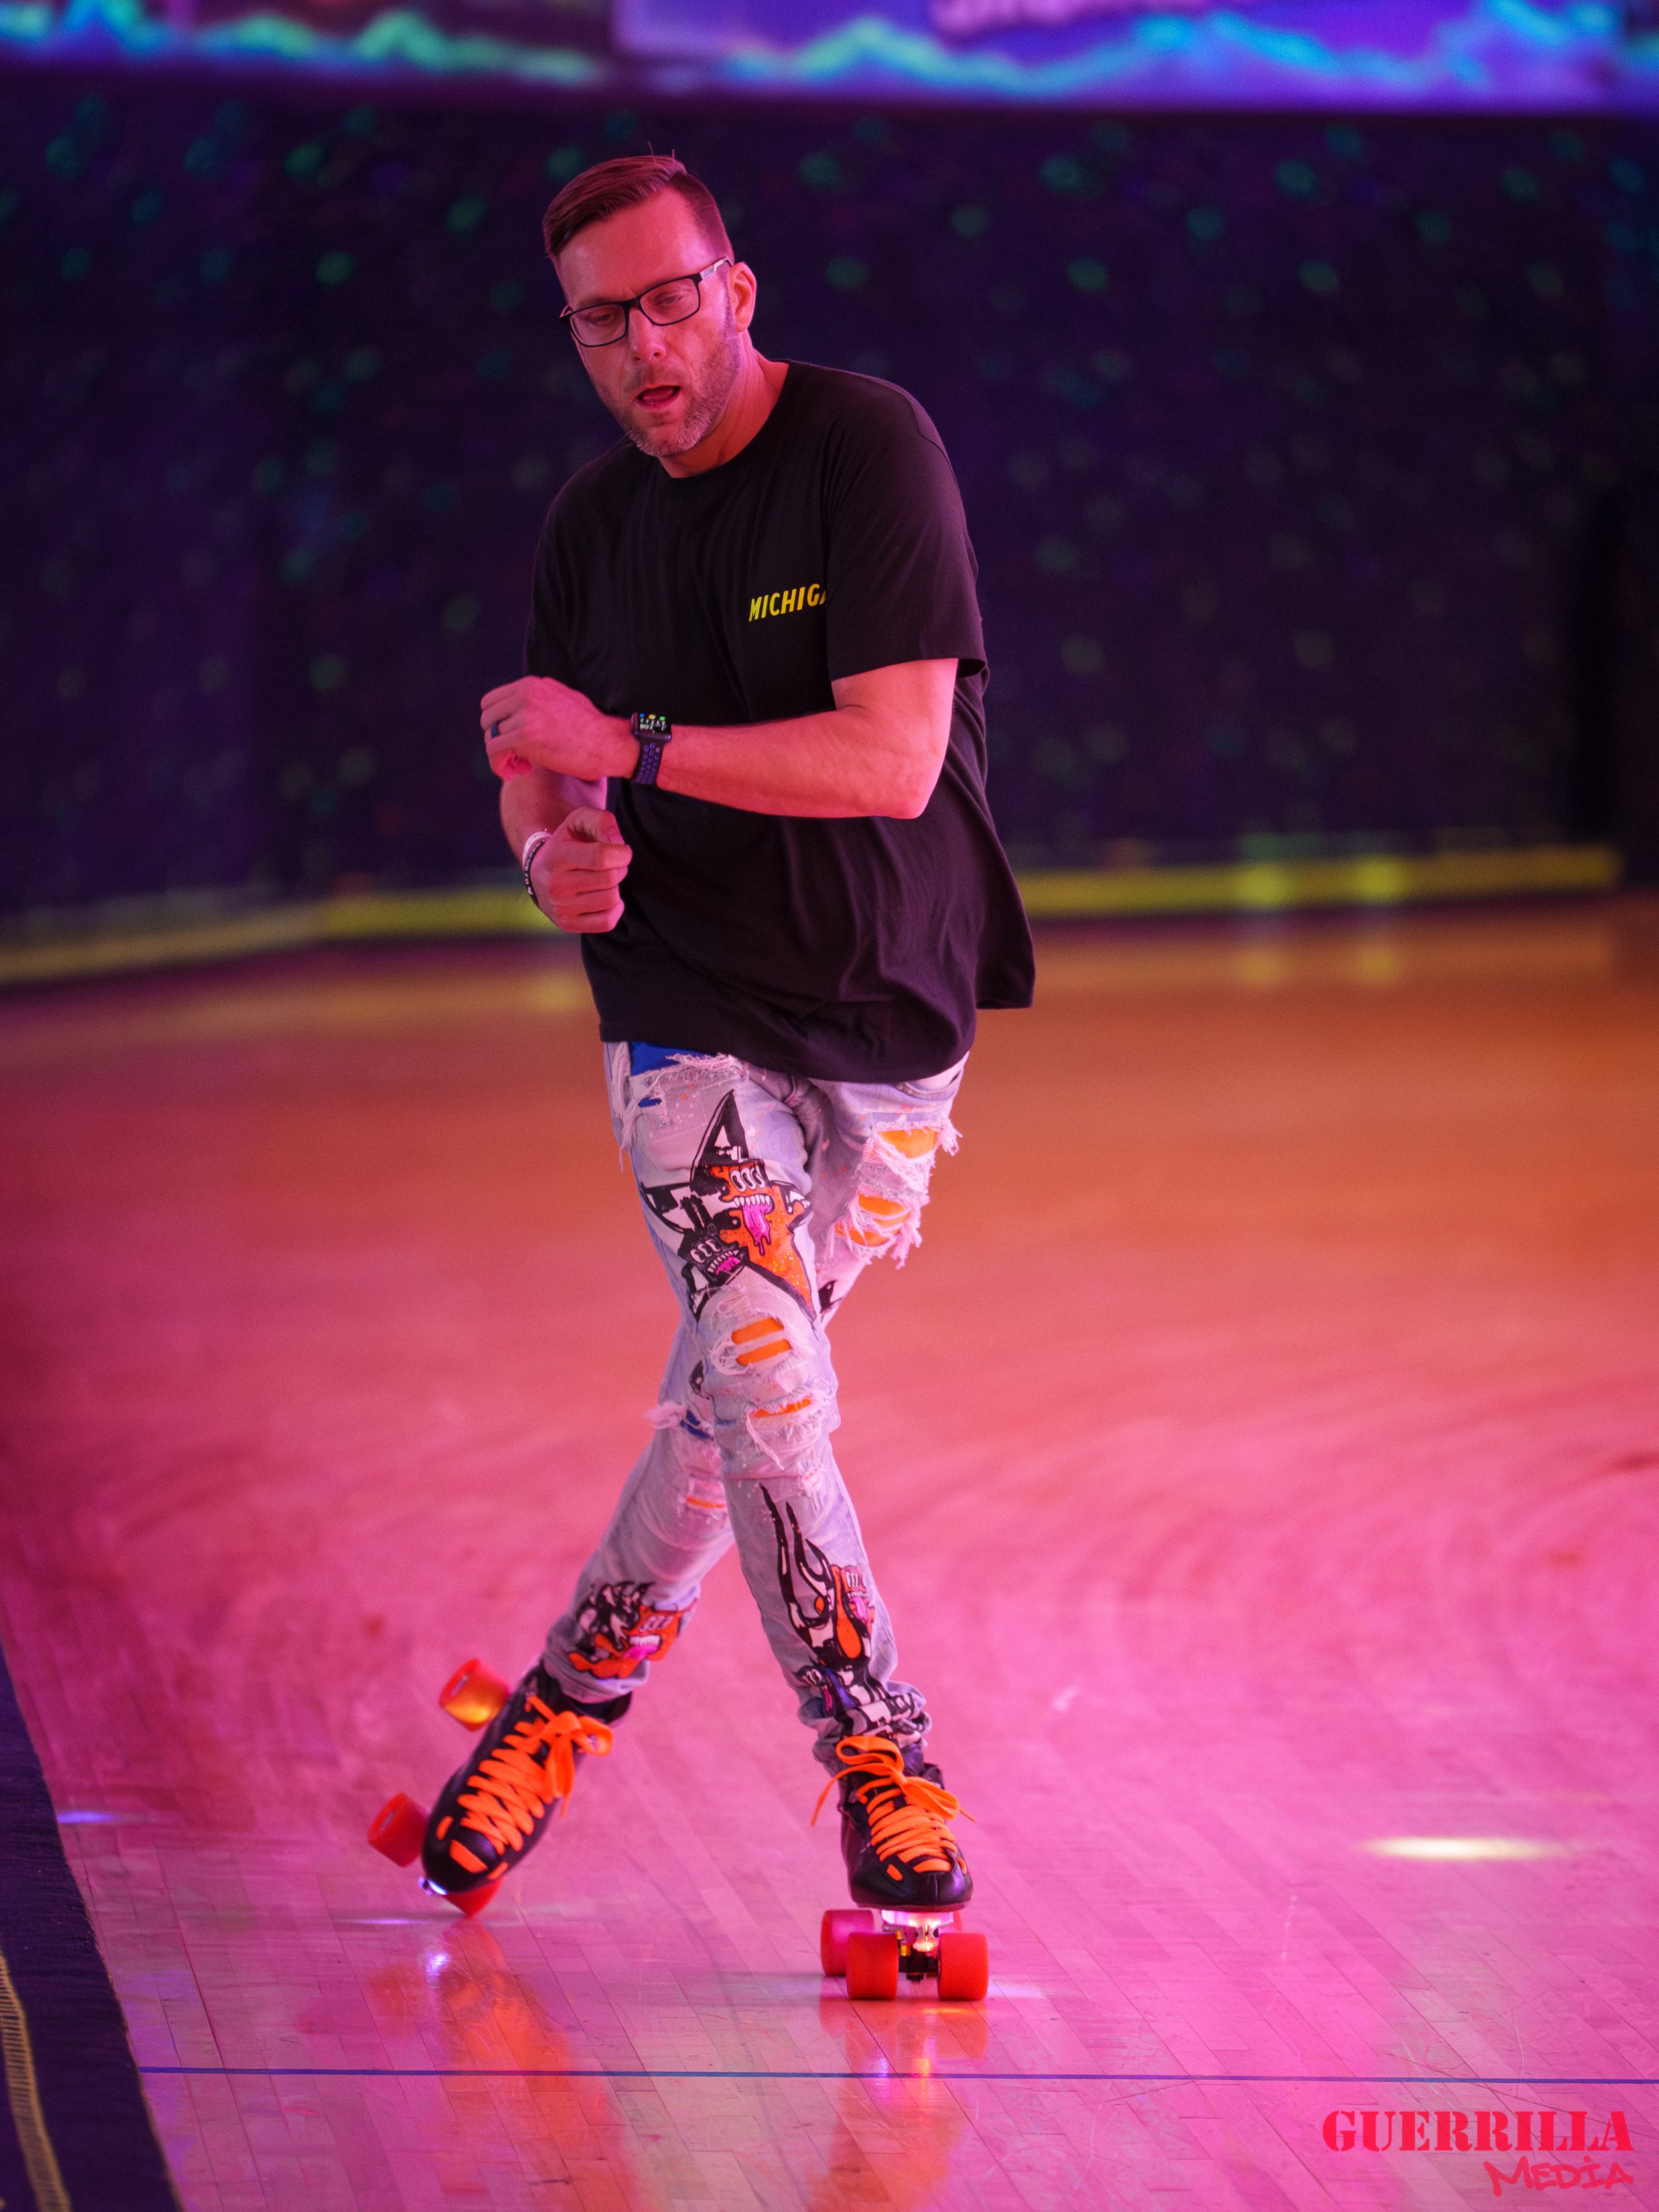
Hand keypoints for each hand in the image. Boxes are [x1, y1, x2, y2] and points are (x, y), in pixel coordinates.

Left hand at [482, 677, 631, 782]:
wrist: (610, 743)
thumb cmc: (592, 728)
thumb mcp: (563, 699)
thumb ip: (539, 699)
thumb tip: (520, 708)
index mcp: (532, 685)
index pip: (491, 702)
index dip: (498, 724)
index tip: (513, 739)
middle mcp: (526, 694)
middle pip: (487, 720)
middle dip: (499, 740)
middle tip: (518, 756)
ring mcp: (525, 714)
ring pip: (490, 737)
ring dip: (503, 757)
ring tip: (523, 766)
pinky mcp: (525, 737)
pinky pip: (494, 752)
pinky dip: (502, 766)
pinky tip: (522, 771)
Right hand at [529, 808, 631, 932]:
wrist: (540, 872)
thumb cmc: (567, 843)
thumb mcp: (579, 821)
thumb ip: (602, 822)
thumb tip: (617, 843)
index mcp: (556, 856)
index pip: (601, 857)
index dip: (622, 853)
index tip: (622, 851)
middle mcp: (554, 885)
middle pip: (610, 878)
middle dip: (619, 868)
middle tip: (613, 865)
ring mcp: (559, 908)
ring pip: (611, 899)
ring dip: (616, 887)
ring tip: (606, 879)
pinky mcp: (567, 924)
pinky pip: (607, 922)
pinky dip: (614, 908)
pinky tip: (605, 896)